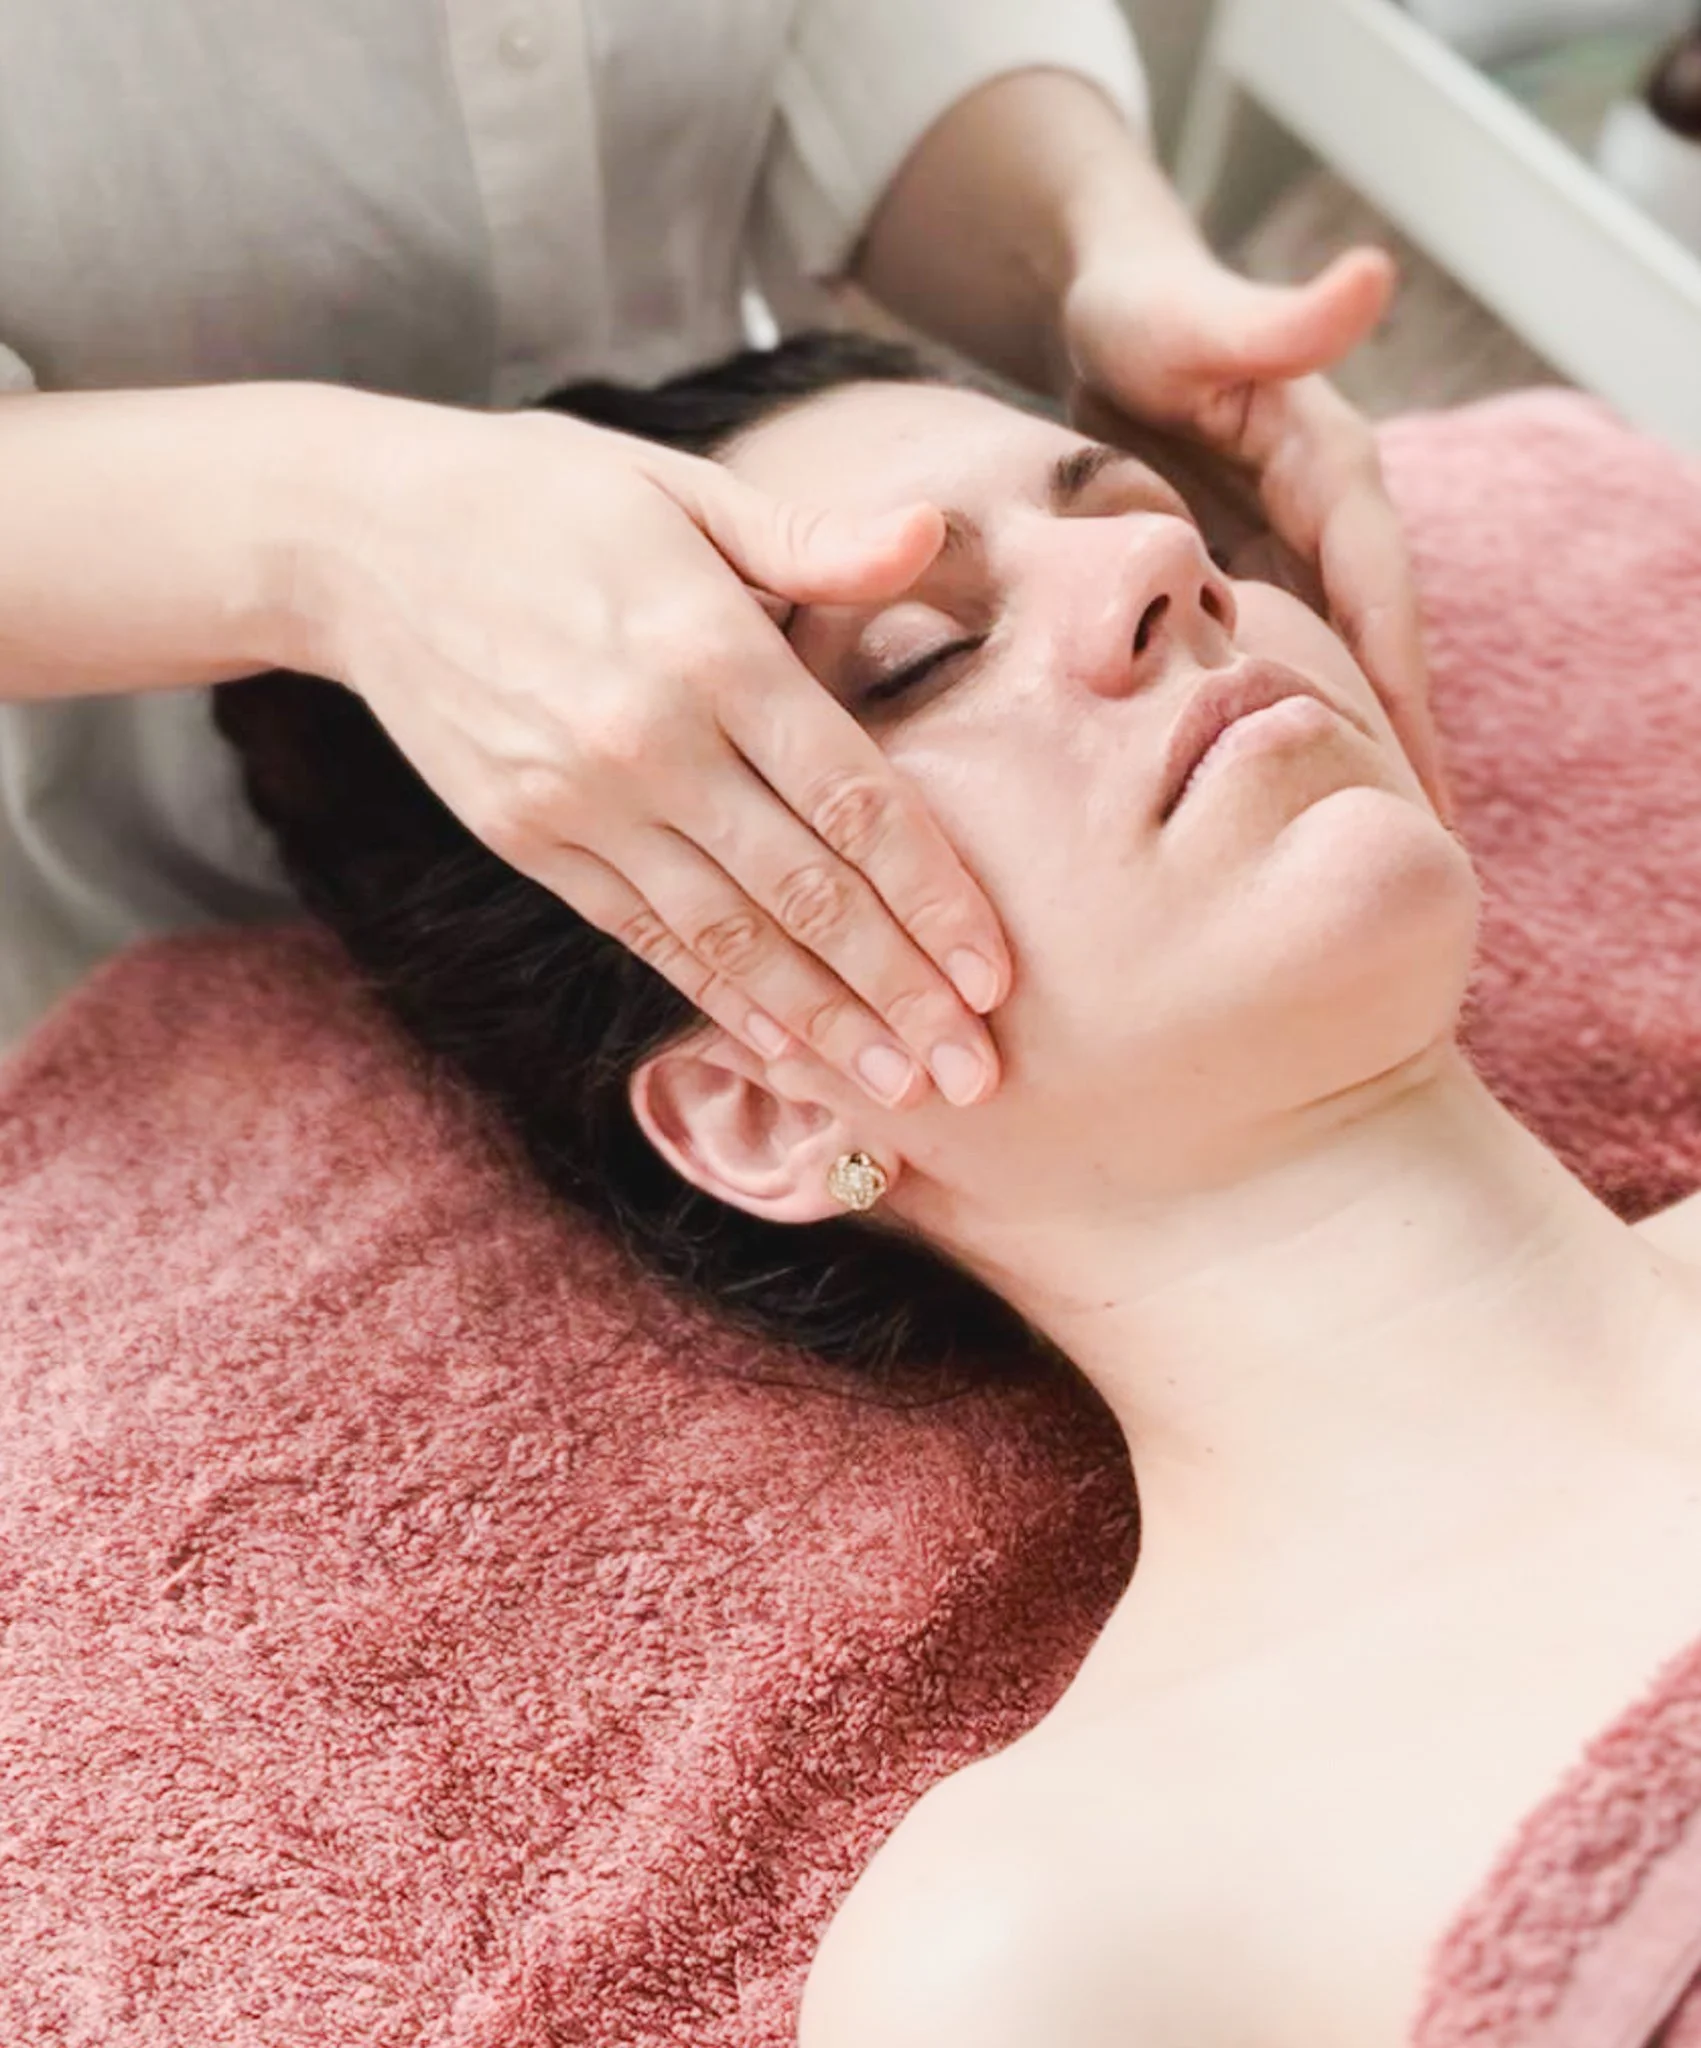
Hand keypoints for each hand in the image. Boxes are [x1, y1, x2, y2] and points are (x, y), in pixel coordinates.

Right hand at [292, 398, 1010, 1108]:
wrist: (359, 541)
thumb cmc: (546, 499)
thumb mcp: (680, 489)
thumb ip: (809, 538)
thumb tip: (926, 533)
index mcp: (708, 649)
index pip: (853, 799)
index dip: (931, 896)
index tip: (994, 974)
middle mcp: (649, 742)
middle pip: (804, 893)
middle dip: (898, 990)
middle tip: (975, 1072)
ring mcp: (581, 804)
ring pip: (729, 938)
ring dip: (824, 1022)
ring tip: (900, 1086)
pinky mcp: (529, 841)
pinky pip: (646, 936)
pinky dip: (721, 998)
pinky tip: (787, 1050)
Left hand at [1059, 243, 1451, 818]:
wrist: (1102, 306)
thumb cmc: (1144, 308)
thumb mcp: (1199, 315)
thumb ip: (1274, 317)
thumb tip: (1372, 276)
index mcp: (1334, 472)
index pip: (1382, 600)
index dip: (1401, 695)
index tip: (1418, 787)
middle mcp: (1328, 522)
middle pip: (1376, 656)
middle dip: (1397, 754)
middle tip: (1410, 860)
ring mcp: (1289, 552)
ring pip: (1331, 672)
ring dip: (1349, 756)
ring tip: (1359, 856)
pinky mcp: (1246, 572)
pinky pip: (1275, 665)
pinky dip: (1282, 728)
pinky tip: (1271, 802)